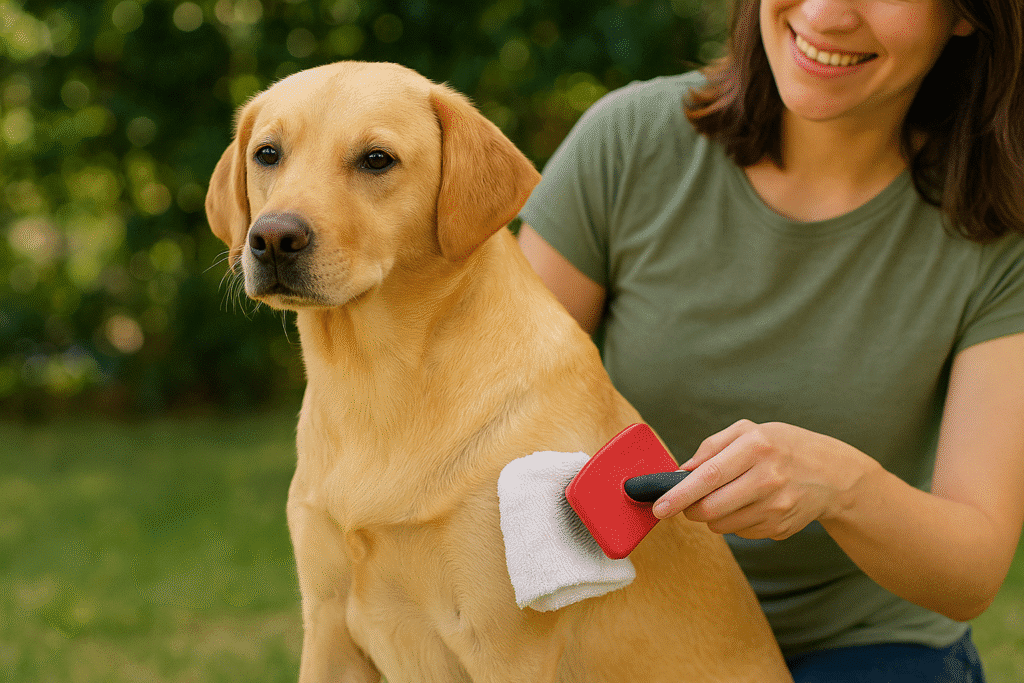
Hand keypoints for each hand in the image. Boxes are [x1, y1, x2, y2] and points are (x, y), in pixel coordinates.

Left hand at [652, 420, 868, 539]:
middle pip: (711, 508)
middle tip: (689, 502)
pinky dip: (735, 522)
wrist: (832, 473)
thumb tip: (682, 471)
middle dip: (690, 509)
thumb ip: (711, 447)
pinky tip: (751, 505)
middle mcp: (768, 478)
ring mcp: (777, 507)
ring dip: (712, 516)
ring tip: (728, 496)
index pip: (708, 476)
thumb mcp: (749, 431)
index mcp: (756, 446)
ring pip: (722, 525)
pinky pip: (740, 533)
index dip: (679, 494)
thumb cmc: (783, 446)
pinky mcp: (781, 528)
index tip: (659, 506)